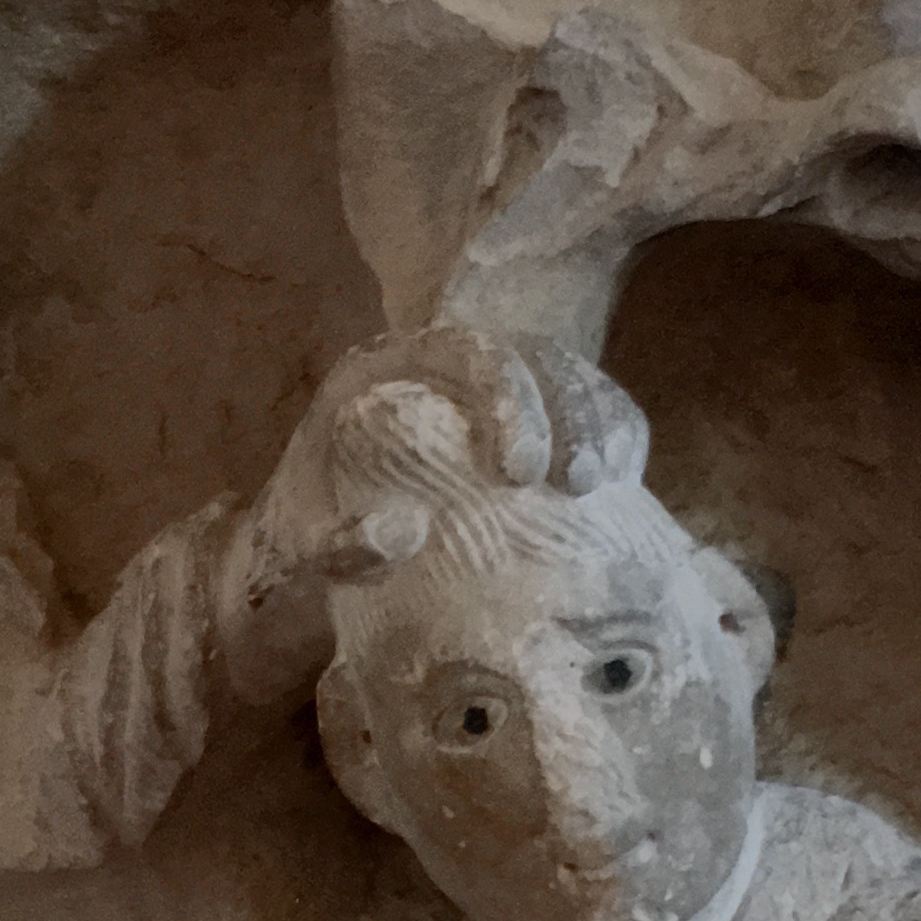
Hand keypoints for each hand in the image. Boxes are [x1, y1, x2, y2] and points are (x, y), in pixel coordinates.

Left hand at [223, 324, 635, 693]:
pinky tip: (623, 484)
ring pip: (565, 379)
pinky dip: (612, 437)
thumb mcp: (297, 555)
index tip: (520, 470)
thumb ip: (335, 546)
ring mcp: (494, 401)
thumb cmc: (298, 555)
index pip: (459, 350)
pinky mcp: (529, 435)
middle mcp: (445, 373)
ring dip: (597, 423)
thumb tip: (401, 532)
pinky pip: (584, 413)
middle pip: (527, 357)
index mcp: (385, 373)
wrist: (311, 570)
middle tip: (577, 482)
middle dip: (563, 410)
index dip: (505, 395)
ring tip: (610, 483)